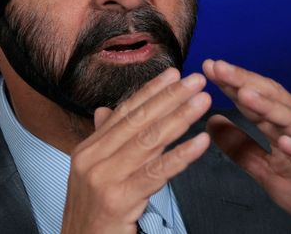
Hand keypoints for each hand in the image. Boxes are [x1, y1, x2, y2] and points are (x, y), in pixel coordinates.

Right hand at [61, 68, 210, 233]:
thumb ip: (103, 142)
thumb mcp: (91, 175)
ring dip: (180, 118)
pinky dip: (181, 155)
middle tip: (196, 80)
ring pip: (149, 141)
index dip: (151, 92)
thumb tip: (104, 111)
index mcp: (88, 149)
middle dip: (170, 97)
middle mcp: (92, 159)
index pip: (124, 113)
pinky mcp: (118, 200)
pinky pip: (156, 173)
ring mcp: (103, 178)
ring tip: (202, 102)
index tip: (174, 74)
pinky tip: (201, 142)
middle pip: (138, 121)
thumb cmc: (91, 217)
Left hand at [202, 59, 290, 233]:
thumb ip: (240, 146)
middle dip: (244, 81)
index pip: (256, 98)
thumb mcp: (266, 169)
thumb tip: (212, 121)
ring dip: (267, 106)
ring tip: (243, 94)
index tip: (209, 67)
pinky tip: (285, 142)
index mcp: (285, 126)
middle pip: (271, 98)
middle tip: (218, 67)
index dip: (232, 82)